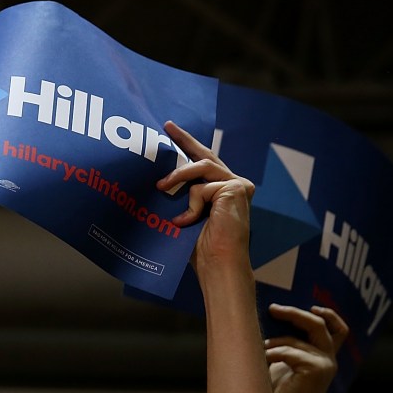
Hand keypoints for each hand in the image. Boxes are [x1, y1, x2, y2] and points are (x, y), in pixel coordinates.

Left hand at [158, 121, 253, 274]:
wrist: (216, 264)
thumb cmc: (198, 248)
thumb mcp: (183, 214)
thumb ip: (178, 196)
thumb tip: (155, 181)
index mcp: (220, 190)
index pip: (201, 162)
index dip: (186, 145)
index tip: (169, 131)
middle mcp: (232, 183)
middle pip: (204, 155)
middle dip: (184, 140)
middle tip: (166, 127)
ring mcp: (236, 185)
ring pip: (200, 167)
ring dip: (177, 177)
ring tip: (160, 188)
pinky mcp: (235, 188)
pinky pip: (201, 188)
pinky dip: (191, 206)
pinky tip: (187, 221)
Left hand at [265, 304, 348, 392]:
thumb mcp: (283, 365)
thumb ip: (287, 346)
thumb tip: (272, 318)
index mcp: (324, 357)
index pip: (339, 330)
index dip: (329, 314)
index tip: (312, 305)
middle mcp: (329, 359)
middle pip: (319, 324)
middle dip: (295, 314)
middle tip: (273, 308)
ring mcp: (325, 364)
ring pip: (299, 338)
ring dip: (275, 342)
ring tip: (259, 351)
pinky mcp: (316, 370)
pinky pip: (290, 352)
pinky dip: (273, 353)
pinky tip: (263, 362)